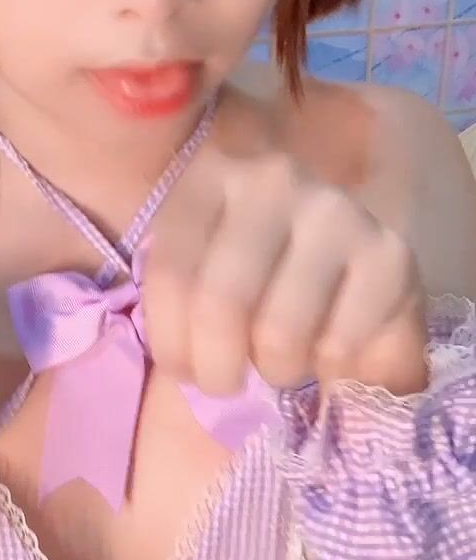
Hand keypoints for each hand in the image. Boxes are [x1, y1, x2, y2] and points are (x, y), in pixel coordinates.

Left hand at [143, 150, 427, 396]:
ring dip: (275, 368)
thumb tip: (174, 356)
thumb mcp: (197, 265)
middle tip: (226, 382)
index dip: (171, 341)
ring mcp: (333, 211)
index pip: (171, 272)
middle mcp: (272, 181)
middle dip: (217, 367)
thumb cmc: (251, 272)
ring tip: (280, 361)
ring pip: (280, 329)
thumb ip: (176, 294)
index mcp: (209, 178)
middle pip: (222, 301)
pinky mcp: (387, 252)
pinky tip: (327, 348)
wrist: (342, 267)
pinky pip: (339, 342)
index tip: (183, 370)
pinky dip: (328, 366)